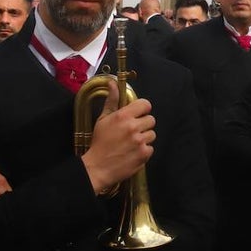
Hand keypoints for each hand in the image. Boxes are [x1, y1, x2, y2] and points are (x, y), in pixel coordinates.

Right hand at [80, 79, 155, 194]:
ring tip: (131, 143)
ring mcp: (140, 141)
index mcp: (123, 116)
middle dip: (143, 124)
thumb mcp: (103, 119)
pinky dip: (144, 150)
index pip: (145, 104)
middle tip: (133, 130)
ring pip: (152, 134)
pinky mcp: (144, 155)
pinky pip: (151, 148)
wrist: (98, 167)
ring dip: (144, 138)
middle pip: (151, 119)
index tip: (137, 114)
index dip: (142, 109)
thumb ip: (111, 100)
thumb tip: (112, 83)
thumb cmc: (99, 142)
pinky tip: (133, 152)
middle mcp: (134, 127)